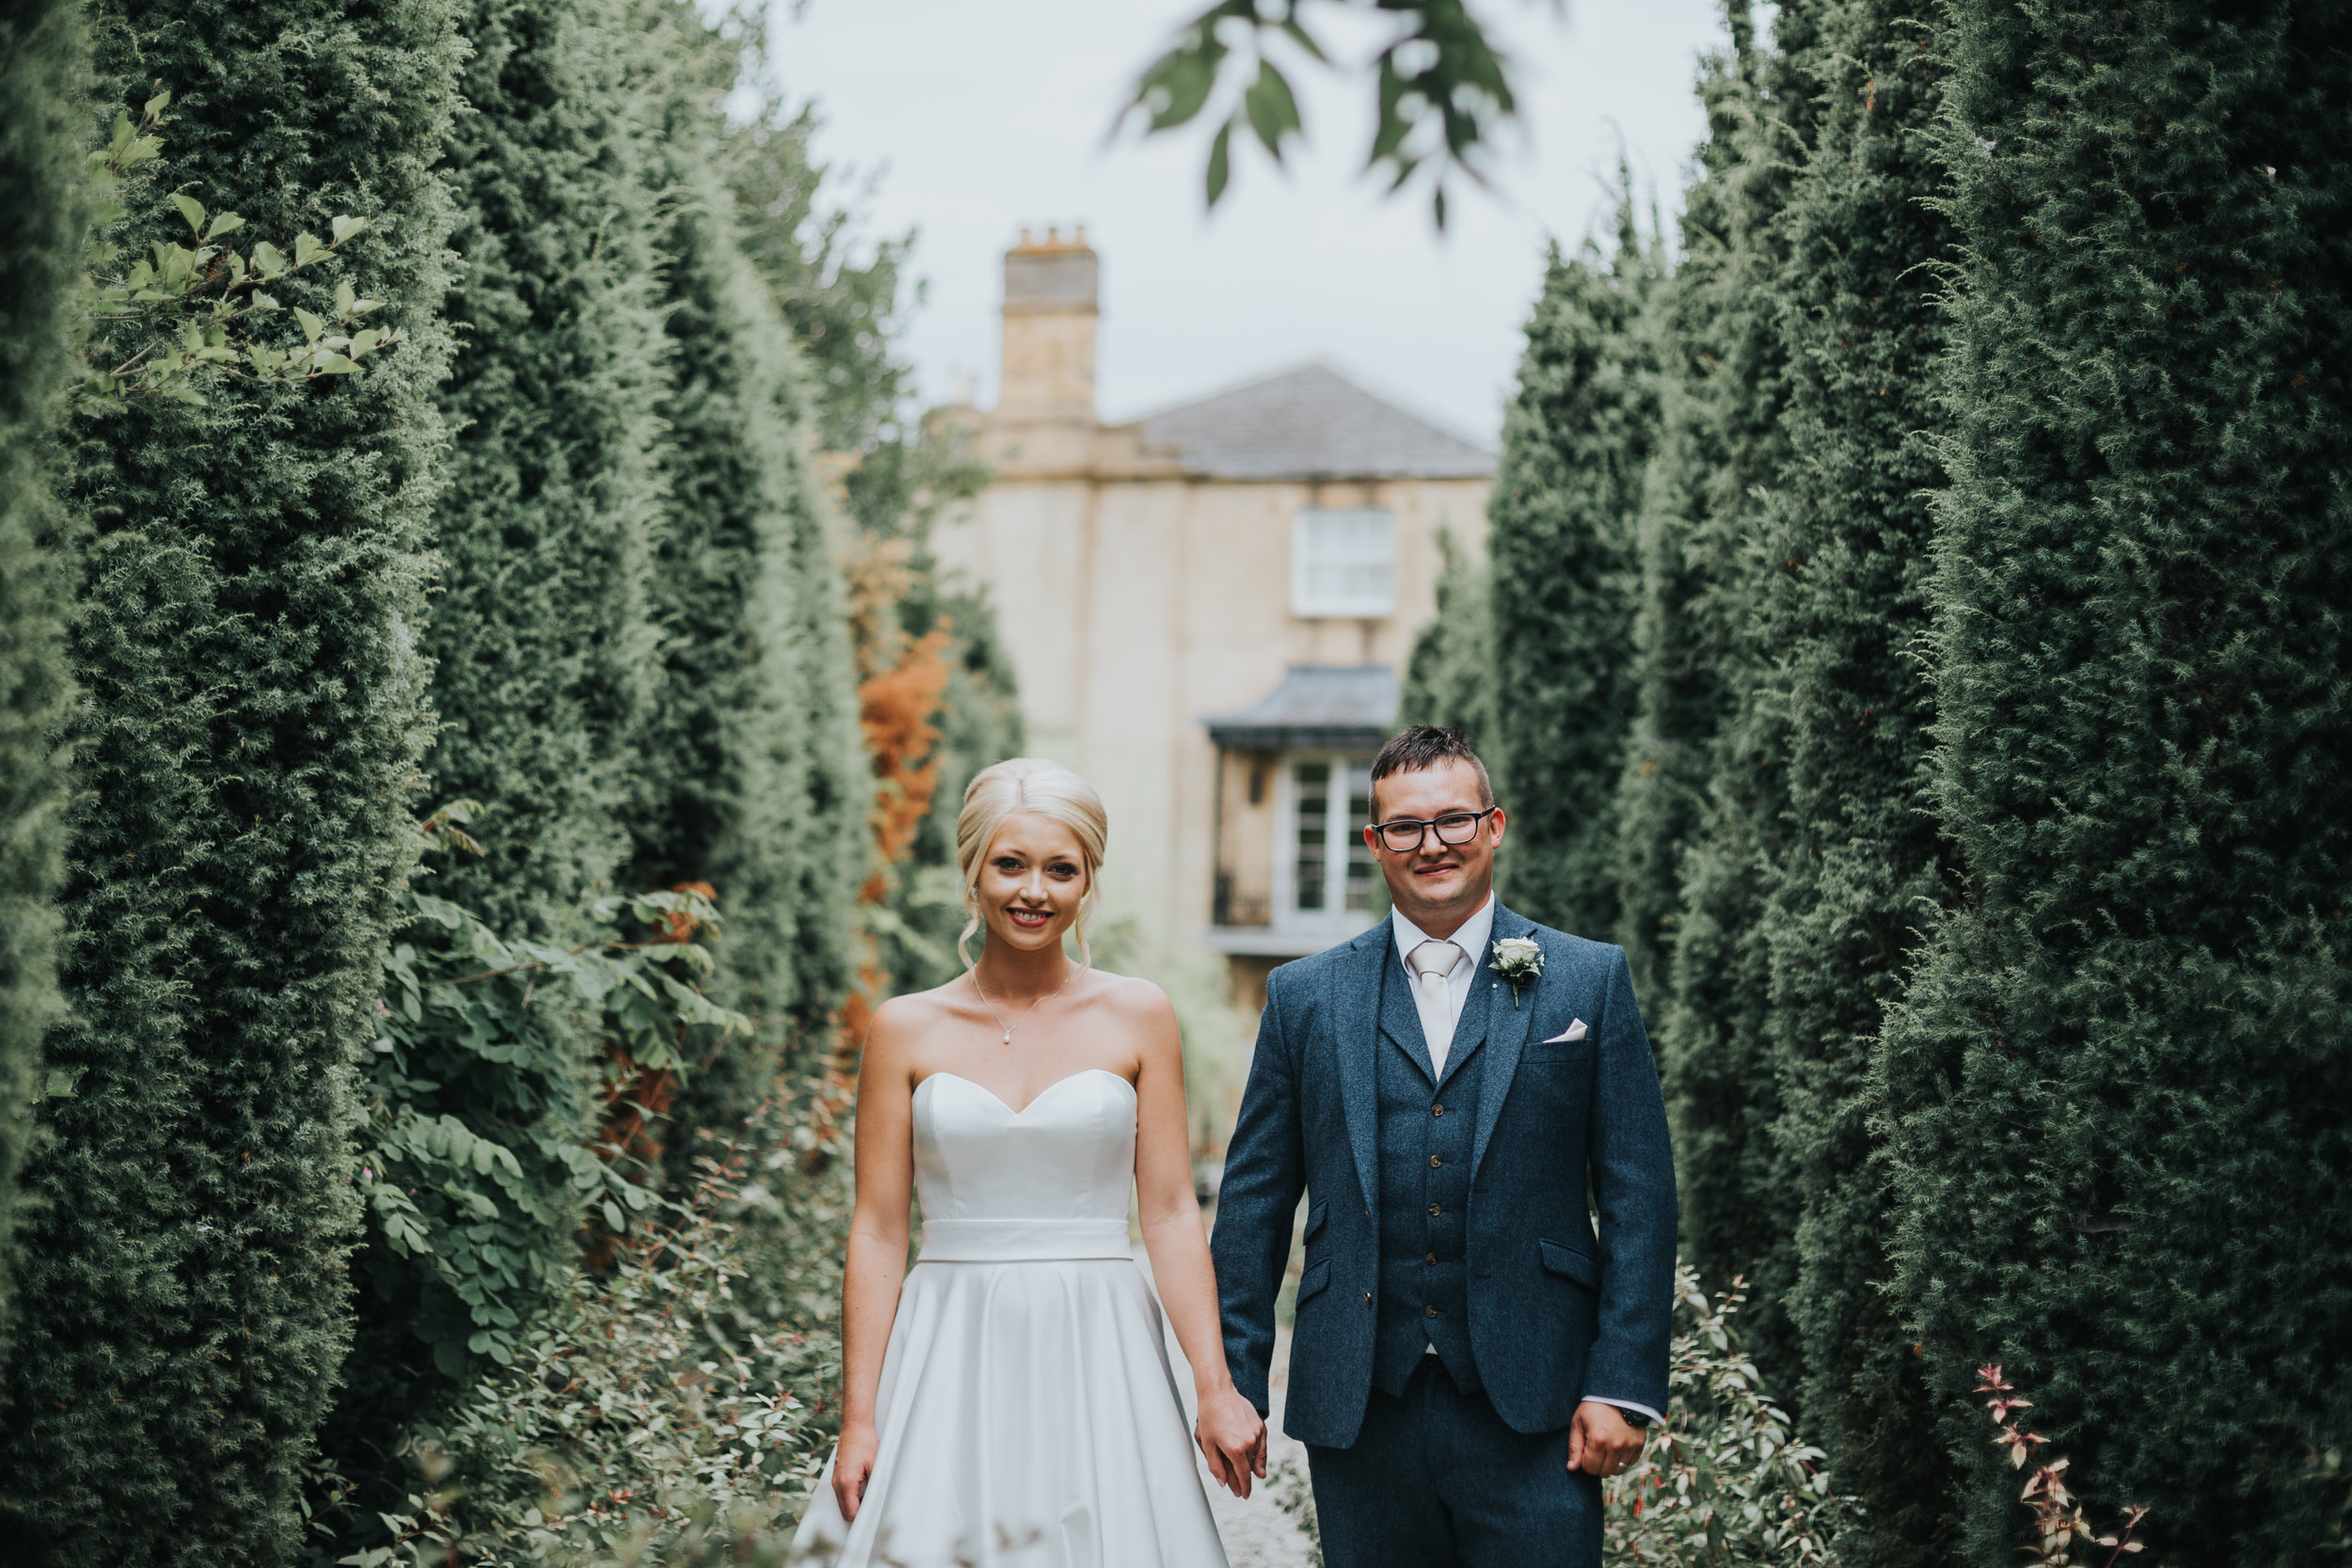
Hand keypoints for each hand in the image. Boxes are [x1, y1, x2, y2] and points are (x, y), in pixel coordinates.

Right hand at [832, 1422, 878, 1520]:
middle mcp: (837, 1484)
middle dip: (858, 1513)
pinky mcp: (836, 1477)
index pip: (851, 1513)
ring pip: (842, 1503)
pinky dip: (851, 1497)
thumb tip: (876, 1503)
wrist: (855, 1428)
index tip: (872, 1518)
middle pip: (845, 1511)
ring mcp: (834, 1480)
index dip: (862, 1518)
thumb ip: (874, 1487)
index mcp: (846, 1483)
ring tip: (869, 1496)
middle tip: (873, 1508)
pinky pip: (841, 1494)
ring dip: (855, 1504)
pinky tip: (863, 1489)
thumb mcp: (875, 1467)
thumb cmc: (865, 1444)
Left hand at [1195, 1384, 1268, 1498]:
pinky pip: (1262, 1445)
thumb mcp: (1207, 1444)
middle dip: (1244, 1479)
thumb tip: (1224, 1483)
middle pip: (1249, 1468)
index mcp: (1235, 1449)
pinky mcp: (1260, 1425)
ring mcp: (1257, 1433)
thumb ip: (1216, 1466)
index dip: (1244, 1488)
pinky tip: (1258, 1461)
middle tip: (1241, 1491)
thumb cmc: (1209, 1417)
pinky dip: (1260, 1454)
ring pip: (1257, 1457)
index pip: (1243, 1476)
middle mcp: (1249, 1442)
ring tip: (1253, 1476)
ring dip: (1253, 1467)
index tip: (1244, 1496)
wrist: (1218, 1392)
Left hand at [1567, 1400, 1645, 1479]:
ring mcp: (1630, 1446)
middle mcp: (1616, 1446)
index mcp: (1598, 1440)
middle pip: (1604, 1472)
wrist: (1618, 1393)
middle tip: (1596, 1449)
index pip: (1590, 1468)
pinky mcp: (1639, 1444)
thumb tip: (1571, 1468)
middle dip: (1597, 1464)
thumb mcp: (1578, 1422)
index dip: (1585, 1461)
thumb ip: (1574, 1447)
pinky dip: (1622, 1459)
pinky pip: (1630, 1463)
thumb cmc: (1594, 1407)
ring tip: (1607, 1448)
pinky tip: (1617, 1445)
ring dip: (1610, 1463)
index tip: (1586, 1449)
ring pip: (1618, 1470)